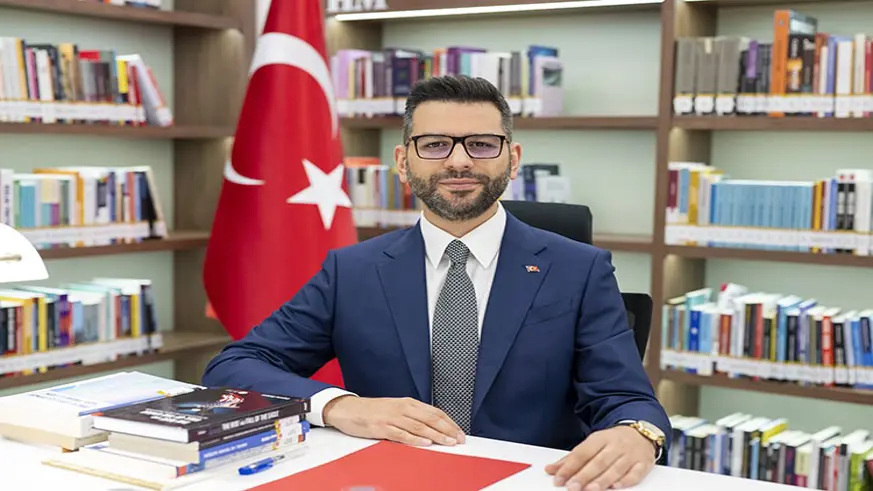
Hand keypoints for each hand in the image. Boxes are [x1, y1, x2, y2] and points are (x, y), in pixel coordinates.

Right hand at [322, 395, 465, 446]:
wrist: (347, 409)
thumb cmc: (372, 410)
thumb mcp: (396, 409)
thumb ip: (413, 416)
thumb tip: (433, 427)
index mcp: (408, 403)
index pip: (435, 412)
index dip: (449, 422)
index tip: (459, 432)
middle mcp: (402, 408)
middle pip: (431, 419)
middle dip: (448, 430)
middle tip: (459, 439)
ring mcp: (392, 417)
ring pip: (420, 426)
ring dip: (436, 435)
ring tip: (448, 442)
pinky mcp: (382, 427)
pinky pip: (402, 434)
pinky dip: (415, 439)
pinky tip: (425, 443)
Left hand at [545, 425, 655, 489]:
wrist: (641, 433)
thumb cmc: (613, 441)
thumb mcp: (592, 444)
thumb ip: (572, 458)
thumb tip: (551, 469)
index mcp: (600, 438)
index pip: (582, 452)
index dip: (570, 466)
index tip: (559, 478)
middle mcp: (615, 445)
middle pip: (598, 462)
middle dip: (584, 476)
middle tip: (572, 487)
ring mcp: (630, 454)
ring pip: (615, 468)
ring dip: (602, 480)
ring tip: (590, 489)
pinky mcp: (643, 464)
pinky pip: (635, 473)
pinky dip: (626, 480)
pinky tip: (616, 486)